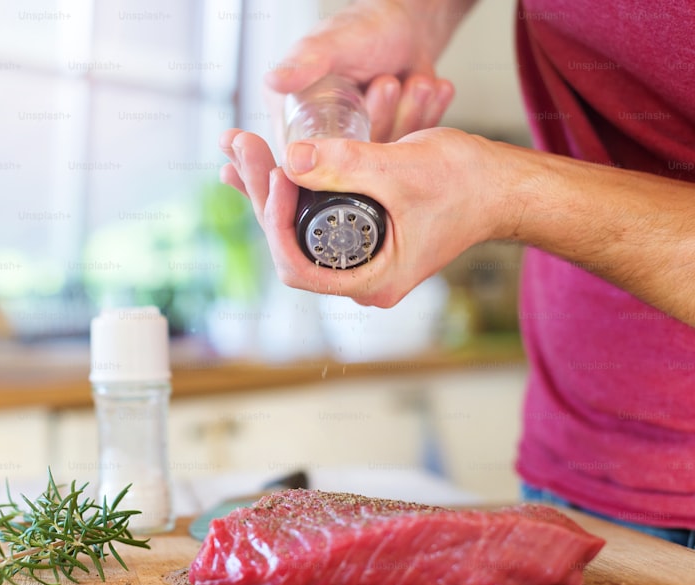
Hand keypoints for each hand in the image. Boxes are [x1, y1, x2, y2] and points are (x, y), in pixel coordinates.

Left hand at [220, 126, 505, 306]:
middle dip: (262, 192)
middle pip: (289, 244)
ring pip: (295, 228)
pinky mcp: (357, 235)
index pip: (297, 265)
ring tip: (240, 148)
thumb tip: (289, 158)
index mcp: (371, 280)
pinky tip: (264, 161)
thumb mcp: (404, 169)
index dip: (276, 219)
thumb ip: (347, 164)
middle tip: (241, 145)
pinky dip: (290, 187)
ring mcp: (357, 258)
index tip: (277, 173)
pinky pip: (311, 216)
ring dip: (268, 186)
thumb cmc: (469, 185)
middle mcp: (359, 277)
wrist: (503, 186)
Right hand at [265, 0, 466, 141]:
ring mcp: (358, 143)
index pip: (303, 157)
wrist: (409, 24)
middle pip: (350, 158)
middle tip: (388, 82)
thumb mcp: (331, 44)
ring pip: (382, 154)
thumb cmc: (365, 26)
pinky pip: (408, 148)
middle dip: (379, 117)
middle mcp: (322, 135)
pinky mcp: (389, 146)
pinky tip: (433, 89)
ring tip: (416, 81)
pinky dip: (425, 116)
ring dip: (407, 113)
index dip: (333, 148)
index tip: (360, 117)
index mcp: (293, 117)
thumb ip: (304, 64)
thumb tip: (274, 81)